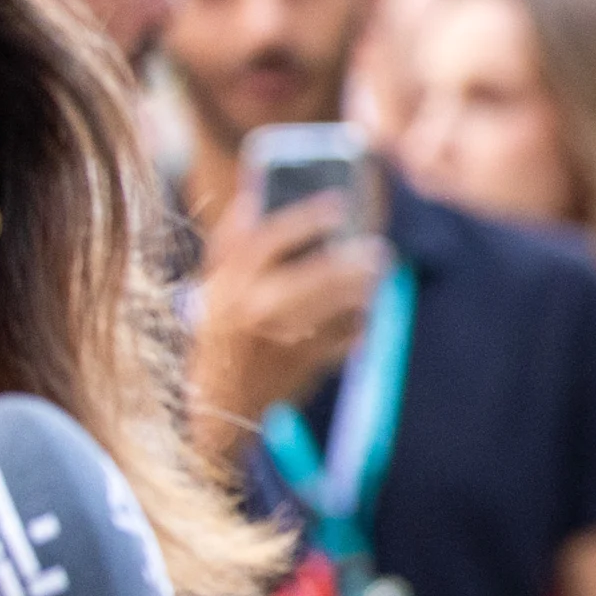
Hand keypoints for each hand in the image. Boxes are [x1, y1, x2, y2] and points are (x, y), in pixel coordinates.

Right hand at [186, 191, 382, 442]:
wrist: (220, 399)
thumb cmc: (222, 330)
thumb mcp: (215, 286)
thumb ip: (232, 243)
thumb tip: (254, 196)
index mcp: (229, 284)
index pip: (268, 240)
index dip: (306, 217)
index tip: (339, 203)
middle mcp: (255, 310)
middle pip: (318, 276)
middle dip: (353, 261)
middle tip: (380, 249)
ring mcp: (283, 340)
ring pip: (341, 308)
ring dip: (365, 289)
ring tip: (377, 276)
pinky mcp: (307, 365)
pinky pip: (349, 337)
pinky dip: (362, 322)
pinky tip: (364, 311)